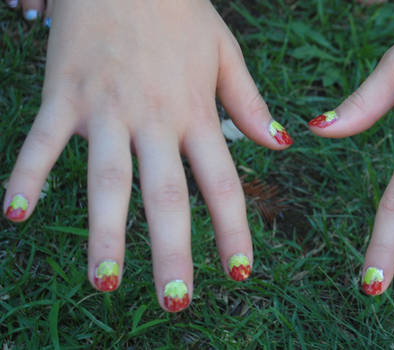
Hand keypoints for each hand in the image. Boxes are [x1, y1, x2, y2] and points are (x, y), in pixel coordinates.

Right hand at [3, 0, 292, 311]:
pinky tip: (15, 215)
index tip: (239, 272)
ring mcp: (107, 109)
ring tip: (105, 283)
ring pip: (107, 179)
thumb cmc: (180, 12)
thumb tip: (283, 145)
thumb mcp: (226, 53)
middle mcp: (155, 119)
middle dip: (172, 251)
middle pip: (166, 195)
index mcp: (196, 113)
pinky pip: (42, 141)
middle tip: (176, 301)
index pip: (221, 183)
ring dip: (106, 233)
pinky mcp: (64, 94)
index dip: (233, 230)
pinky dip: (27, 176)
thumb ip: (250, 104)